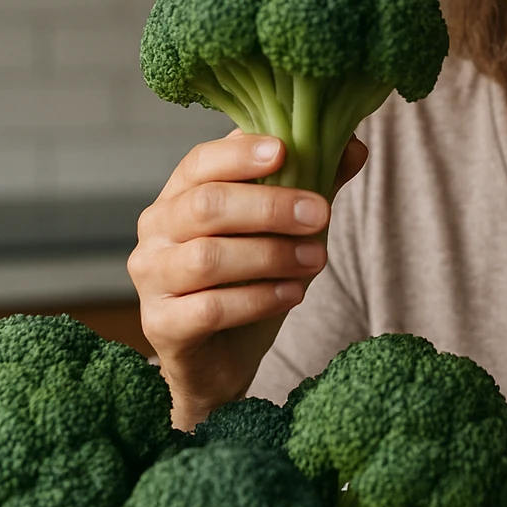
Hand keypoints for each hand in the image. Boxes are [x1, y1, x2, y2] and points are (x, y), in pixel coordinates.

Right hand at [128, 129, 367, 429]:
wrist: (220, 358)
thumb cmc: (247, 281)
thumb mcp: (281, 229)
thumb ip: (311, 184)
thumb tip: (355, 147)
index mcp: (179, 195)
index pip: (199, 161)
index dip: (240, 154)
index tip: (285, 151)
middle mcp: (156, 230)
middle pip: (205, 206)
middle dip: (269, 207)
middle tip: (320, 215)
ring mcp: (152, 278)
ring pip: (207, 258)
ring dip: (270, 256)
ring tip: (316, 260)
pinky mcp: (160, 325)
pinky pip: (210, 308)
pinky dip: (258, 299)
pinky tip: (293, 294)